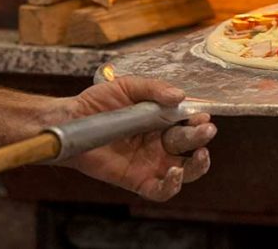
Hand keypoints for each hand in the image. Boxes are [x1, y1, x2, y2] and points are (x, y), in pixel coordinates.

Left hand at [59, 77, 216, 201]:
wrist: (72, 121)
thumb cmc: (99, 102)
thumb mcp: (128, 86)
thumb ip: (154, 88)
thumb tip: (180, 96)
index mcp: (163, 120)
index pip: (190, 122)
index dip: (199, 121)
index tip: (202, 116)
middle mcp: (161, 142)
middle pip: (191, 145)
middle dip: (201, 137)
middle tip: (205, 130)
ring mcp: (151, 162)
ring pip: (186, 171)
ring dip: (198, 166)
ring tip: (199, 156)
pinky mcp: (137, 180)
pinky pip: (160, 191)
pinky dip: (172, 186)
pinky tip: (174, 174)